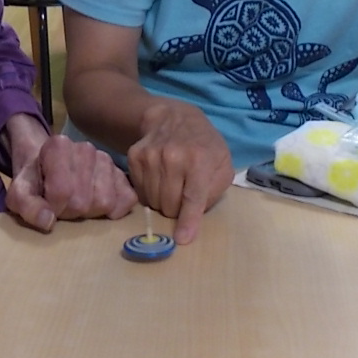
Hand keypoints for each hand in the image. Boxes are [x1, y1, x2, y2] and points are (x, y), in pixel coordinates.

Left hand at [6, 130, 137, 231]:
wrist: (49, 170)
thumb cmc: (35, 183)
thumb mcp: (19, 194)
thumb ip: (27, 206)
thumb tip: (48, 221)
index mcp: (58, 146)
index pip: (62, 191)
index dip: (53, 207)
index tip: (47, 203)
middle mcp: (85, 148)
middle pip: (83, 200)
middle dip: (70, 211)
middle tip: (62, 206)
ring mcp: (106, 160)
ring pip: (105, 202)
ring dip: (89, 212)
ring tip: (77, 204)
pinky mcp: (122, 175)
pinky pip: (127, 198)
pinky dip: (116, 210)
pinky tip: (100, 209)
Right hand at [126, 100, 233, 243]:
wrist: (174, 118)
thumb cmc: (204, 146)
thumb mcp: (222, 164)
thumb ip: (214, 190)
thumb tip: (195, 215)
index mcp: (200, 160)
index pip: (192, 197)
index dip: (188, 221)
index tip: (182, 239)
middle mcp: (173, 157)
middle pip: (169, 205)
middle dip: (176, 211)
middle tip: (181, 199)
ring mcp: (151, 156)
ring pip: (152, 201)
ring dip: (162, 203)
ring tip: (170, 188)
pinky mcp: (135, 157)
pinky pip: (139, 191)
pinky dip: (149, 193)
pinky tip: (158, 180)